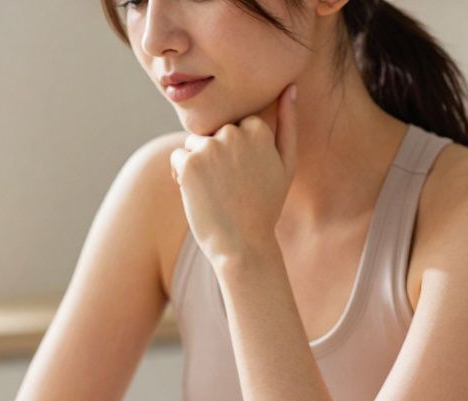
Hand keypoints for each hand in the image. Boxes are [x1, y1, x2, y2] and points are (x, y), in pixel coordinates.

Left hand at [169, 84, 297, 268]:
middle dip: (215, 156)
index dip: (235, 152)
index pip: (236, 126)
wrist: (243, 245)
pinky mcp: (189, 162)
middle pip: (213, 133)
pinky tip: (199, 196)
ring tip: (215, 193)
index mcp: (258, 129)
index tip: (244, 176)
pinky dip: (182, 176)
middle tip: (229, 188)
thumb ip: (288, 122)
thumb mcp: (286, 164)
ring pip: (194, 144)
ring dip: (198, 165)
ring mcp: (210, 147)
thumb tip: (290, 87)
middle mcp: (234, 133)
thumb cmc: (265, 206)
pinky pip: (177, 158)